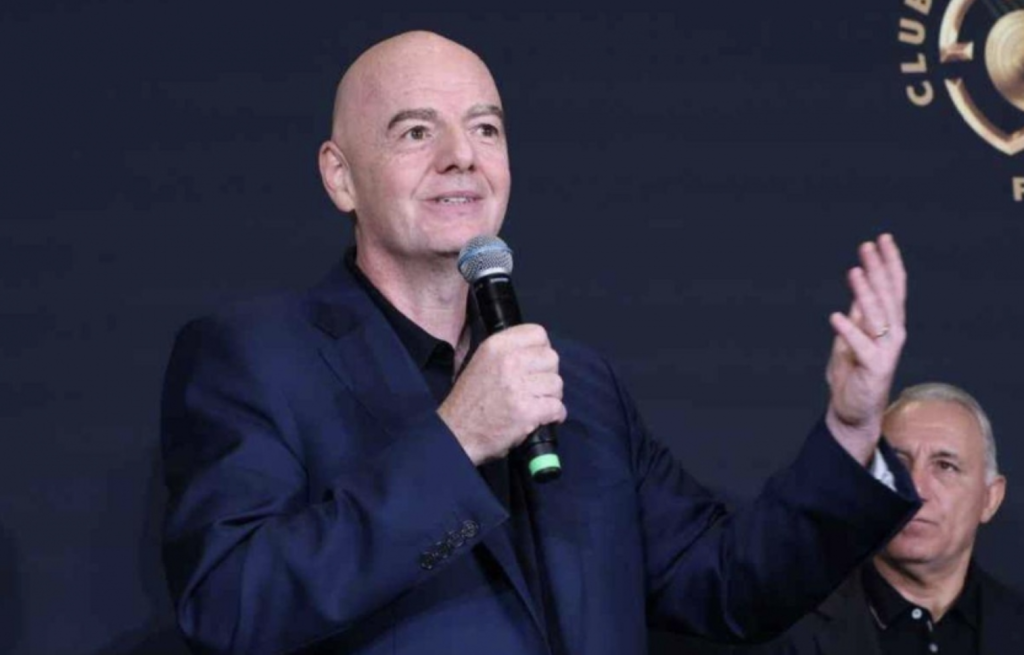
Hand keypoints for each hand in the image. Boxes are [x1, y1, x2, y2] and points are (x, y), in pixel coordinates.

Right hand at [438, 324, 565, 465]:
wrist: (457, 433)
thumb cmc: (470, 399)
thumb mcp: (482, 362)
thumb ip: (508, 352)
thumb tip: (538, 351)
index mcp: (496, 346)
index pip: (538, 333)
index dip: (542, 349)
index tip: (537, 363)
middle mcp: (509, 361)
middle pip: (552, 358)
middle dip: (549, 374)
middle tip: (537, 387)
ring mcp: (519, 387)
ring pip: (557, 383)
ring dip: (552, 396)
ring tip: (537, 404)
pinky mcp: (527, 411)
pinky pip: (557, 407)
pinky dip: (555, 415)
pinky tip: (543, 418)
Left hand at [825, 234, 906, 464]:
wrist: (852, 411)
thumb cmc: (853, 374)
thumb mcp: (854, 337)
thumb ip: (860, 315)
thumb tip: (861, 288)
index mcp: (888, 324)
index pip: (892, 287)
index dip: (888, 262)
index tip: (881, 239)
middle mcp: (892, 334)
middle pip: (889, 295)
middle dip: (879, 269)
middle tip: (868, 245)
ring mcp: (885, 351)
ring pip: (878, 316)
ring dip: (865, 293)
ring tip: (854, 272)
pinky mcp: (874, 368)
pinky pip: (860, 346)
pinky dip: (849, 330)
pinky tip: (836, 316)